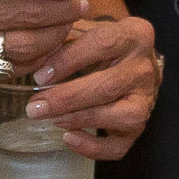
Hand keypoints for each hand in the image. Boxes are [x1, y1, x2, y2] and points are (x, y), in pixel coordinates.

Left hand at [23, 15, 159, 158]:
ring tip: (54, 119)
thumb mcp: (88, 31)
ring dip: (83, 119)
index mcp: (134, 35)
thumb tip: (33, 59)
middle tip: (36, 106)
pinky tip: (70, 138)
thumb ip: (63, 39)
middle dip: (67, 98)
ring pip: (122, 116)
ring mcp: (146, 100)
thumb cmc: (105, 46)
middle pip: (108, 86)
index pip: (101, 45)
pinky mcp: (139, 128)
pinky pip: (119, 146)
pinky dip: (93, 148)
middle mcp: (144, 68)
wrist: (134, 64)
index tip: (40, 76)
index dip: (68, 61)